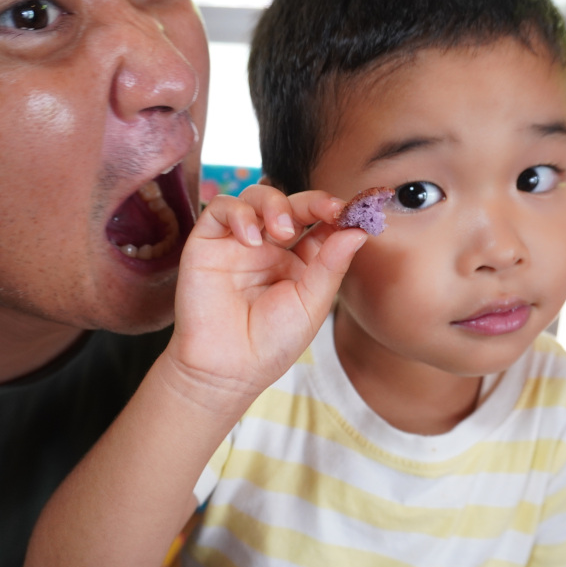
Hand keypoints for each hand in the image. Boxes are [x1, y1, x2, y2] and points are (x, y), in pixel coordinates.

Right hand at [161, 185, 366, 411]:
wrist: (227, 369)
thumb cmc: (271, 344)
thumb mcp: (311, 304)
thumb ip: (331, 265)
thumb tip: (358, 231)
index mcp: (299, 262)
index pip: (319, 224)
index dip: (335, 212)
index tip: (352, 210)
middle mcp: (270, 247)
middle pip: (291, 204)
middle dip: (310, 201)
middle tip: (326, 210)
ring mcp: (238, 242)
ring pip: (256, 197)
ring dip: (274, 204)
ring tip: (282, 231)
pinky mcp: (207, 242)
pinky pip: (221, 209)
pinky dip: (239, 214)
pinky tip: (251, 239)